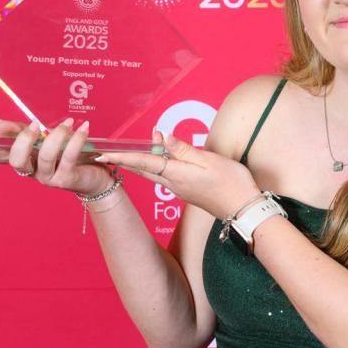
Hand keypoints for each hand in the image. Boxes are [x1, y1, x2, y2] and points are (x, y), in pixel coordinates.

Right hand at [0, 118, 113, 195]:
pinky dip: (76, 139)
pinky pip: (68, 157)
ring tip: (68, 122)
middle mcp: (30, 170)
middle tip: (35, 124)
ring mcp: (47, 177)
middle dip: (23, 140)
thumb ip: (22, 131)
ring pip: (45, 157)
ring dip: (56, 135)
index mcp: (20, 158)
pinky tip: (83, 128)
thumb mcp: (42, 139)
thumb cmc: (65, 155)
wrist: (92, 177)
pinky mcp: (66, 179)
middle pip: (15, 161)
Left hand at [96, 132, 260, 219]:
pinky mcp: (187, 191)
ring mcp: (180, 189)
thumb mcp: (208, 160)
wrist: (244, 209)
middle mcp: (174, 184)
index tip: (103, 154)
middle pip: (143, 170)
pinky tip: (158, 157)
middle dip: (123, 161)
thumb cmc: (231, 183)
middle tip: (104, 154)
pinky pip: (164, 176)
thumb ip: (183, 149)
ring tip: (125, 152)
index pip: (143, 163)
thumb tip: (162, 137)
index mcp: (176, 174)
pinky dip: (155, 165)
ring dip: (138, 162)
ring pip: (153, 173)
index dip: (122, 157)